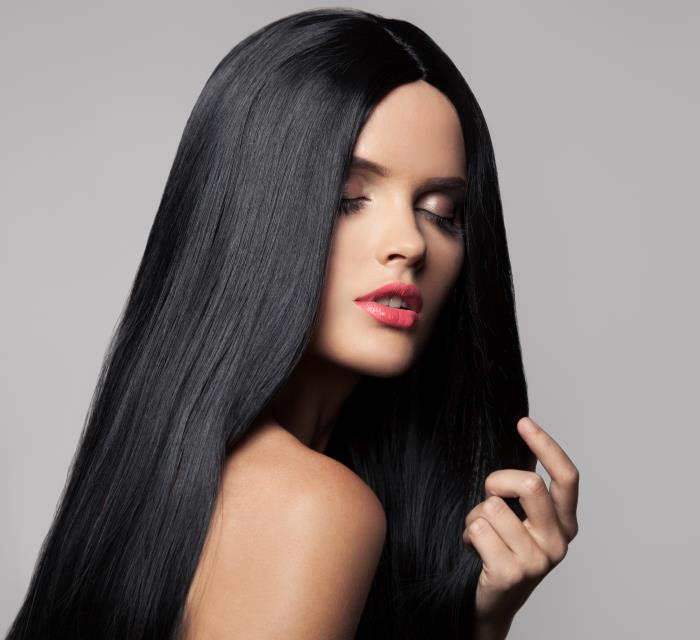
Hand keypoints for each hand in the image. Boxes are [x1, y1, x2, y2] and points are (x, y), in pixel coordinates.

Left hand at [462, 417, 578, 631]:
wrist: (490, 603)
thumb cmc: (501, 549)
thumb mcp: (521, 519)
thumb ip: (525, 491)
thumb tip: (520, 440)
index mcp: (564, 523)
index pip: (566, 477)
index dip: (547, 446)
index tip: (523, 423)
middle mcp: (558, 541)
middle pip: (529, 484)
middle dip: (497, 480)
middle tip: (487, 497)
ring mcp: (537, 560)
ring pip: (493, 506)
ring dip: (476, 516)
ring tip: (481, 536)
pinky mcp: (512, 573)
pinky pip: (477, 528)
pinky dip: (467, 533)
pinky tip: (475, 551)